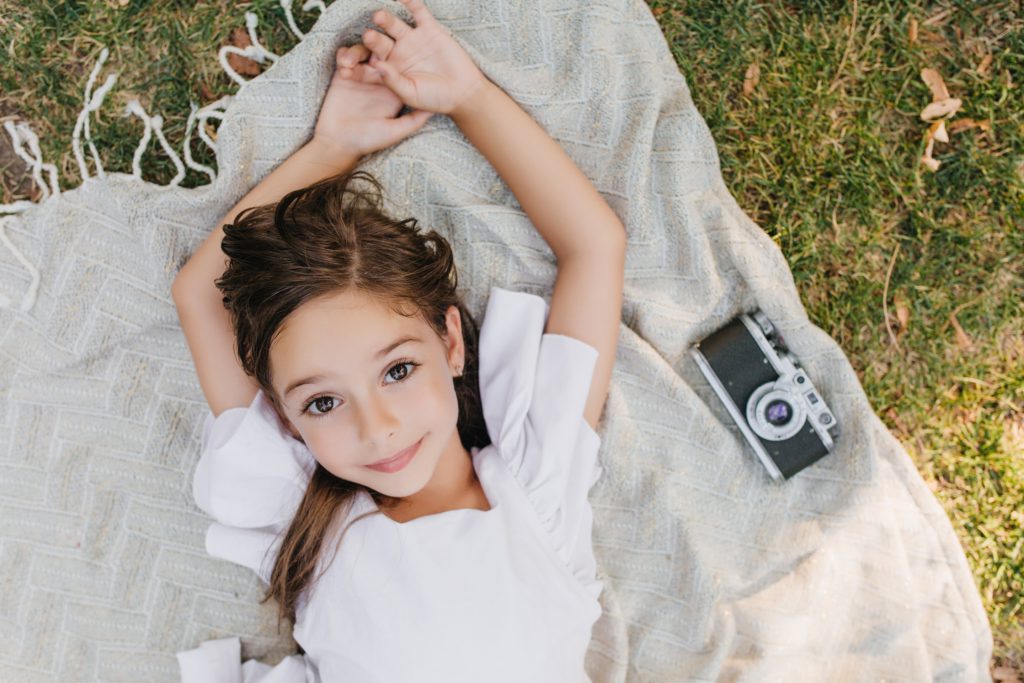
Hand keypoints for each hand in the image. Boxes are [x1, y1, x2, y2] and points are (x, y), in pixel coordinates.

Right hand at [311, 43, 433, 159]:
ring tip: (350, 62)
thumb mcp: (395, 131)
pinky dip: (344, 56)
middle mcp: (379, 80)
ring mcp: (361, 77)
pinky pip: (345, 58)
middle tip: (372, 38)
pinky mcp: (343, 76)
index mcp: (394, 90)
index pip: (401, 66)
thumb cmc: (368, 140)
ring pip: (363, 53)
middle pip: (382, 54)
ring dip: (357, 51)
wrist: (338, 144)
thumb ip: (414, 119)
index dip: (403, 53)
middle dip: (377, 44)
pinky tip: (343, 64)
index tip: (403, 45)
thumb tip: (436, 108)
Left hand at [363, 0, 489, 116]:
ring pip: (393, 25)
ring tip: (379, 17)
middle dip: (372, 40)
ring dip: (386, 20)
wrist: (463, 92)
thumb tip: (376, 65)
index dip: (356, 67)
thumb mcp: (410, 94)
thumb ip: (392, 81)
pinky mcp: (428, 29)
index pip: (367, 66)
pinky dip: (411, 2)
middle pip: (378, 42)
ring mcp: (412, 39)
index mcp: (388, 70)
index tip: (345, 68)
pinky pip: (417, 12)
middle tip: (368, 37)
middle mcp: (397, 52)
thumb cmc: (434, 98)